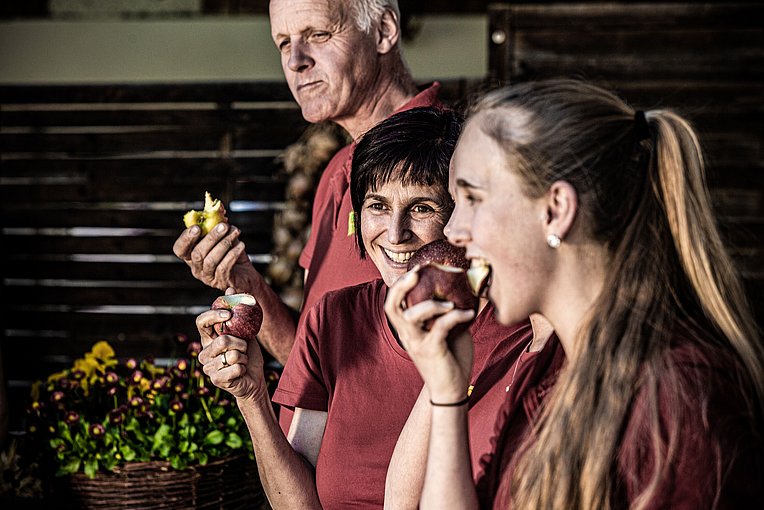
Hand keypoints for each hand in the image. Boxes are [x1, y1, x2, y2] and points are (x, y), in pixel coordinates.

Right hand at [172, 222, 255, 291]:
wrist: (247, 275)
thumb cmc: (233, 254)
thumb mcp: (225, 237)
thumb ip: (219, 223)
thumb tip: (218, 206)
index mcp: (191, 256)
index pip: (179, 249)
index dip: (186, 238)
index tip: (197, 227)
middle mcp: (196, 268)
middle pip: (197, 253)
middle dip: (211, 237)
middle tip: (224, 226)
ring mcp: (208, 277)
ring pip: (210, 260)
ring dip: (224, 244)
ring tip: (236, 232)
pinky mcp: (221, 282)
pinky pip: (224, 268)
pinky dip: (232, 254)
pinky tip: (241, 245)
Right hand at [196, 301, 267, 401]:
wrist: (253, 378)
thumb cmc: (247, 354)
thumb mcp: (244, 331)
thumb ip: (237, 313)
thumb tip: (230, 289)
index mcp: (208, 338)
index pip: (201, 321)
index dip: (213, 315)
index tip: (229, 314)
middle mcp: (204, 352)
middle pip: (222, 340)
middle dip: (241, 343)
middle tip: (243, 348)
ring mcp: (208, 367)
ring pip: (232, 355)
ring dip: (244, 357)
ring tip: (242, 360)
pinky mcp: (216, 380)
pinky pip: (236, 368)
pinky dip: (244, 368)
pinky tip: (240, 372)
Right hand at [384, 269, 474, 402]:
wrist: (452, 390)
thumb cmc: (450, 359)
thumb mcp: (447, 331)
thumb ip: (447, 314)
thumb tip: (462, 290)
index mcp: (407, 330)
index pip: (392, 304)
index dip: (399, 285)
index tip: (415, 269)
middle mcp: (408, 335)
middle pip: (392, 306)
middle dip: (401, 286)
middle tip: (417, 273)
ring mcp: (417, 343)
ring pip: (411, 316)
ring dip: (430, 304)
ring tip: (450, 302)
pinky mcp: (432, 350)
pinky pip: (441, 326)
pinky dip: (456, 316)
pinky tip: (470, 313)